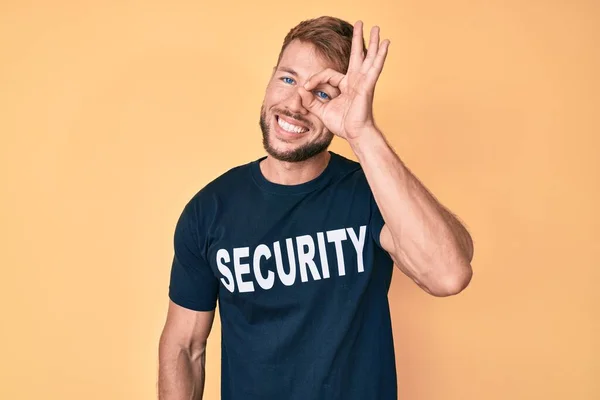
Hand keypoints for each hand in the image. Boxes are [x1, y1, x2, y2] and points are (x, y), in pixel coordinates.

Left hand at [298, 21, 389, 140]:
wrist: (355, 134)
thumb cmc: (342, 124)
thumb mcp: (321, 111)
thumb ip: (310, 101)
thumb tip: (299, 90)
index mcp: (346, 85)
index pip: (327, 74)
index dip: (314, 79)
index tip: (305, 88)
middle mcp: (355, 80)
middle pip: (357, 55)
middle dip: (357, 39)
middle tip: (359, 23)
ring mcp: (363, 82)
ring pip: (368, 57)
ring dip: (372, 42)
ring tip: (377, 27)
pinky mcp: (367, 85)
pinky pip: (375, 67)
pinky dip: (380, 55)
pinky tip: (386, 43)